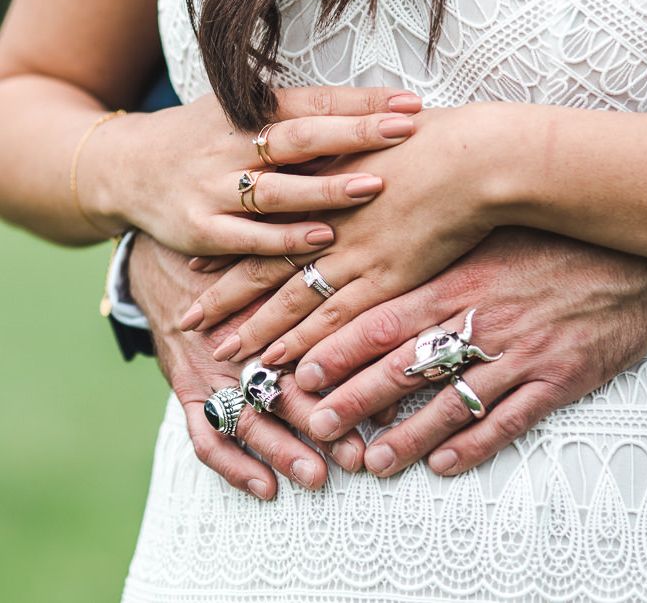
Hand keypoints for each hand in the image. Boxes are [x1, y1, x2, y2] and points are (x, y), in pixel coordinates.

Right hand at [86, 86, 421, 255]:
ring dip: (325, 189)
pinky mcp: (202, 228)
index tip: (410, 105)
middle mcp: (230, 146)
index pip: (312, 102)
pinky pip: (250, 237)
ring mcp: (213, 189)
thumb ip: (290, 120)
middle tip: (403, 131)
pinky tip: (325, 238)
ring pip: (277, 190)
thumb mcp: (237, 115)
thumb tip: (365, 118)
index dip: (361, 104)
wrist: (125, 169)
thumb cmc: (201, 140)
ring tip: (374, 186)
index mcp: (245, 112)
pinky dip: (286, 239)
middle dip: (352, 134)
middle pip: (298, 137)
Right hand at [128, 233, 365, 498]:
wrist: (167, 251)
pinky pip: (205, 436)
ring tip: (316, 479)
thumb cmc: (233, 254)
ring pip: (246, 418)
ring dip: (281, 451)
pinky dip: (232, 465)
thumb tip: (379, 303)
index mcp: (264, 312)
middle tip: (357, 457)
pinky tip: (265, 489)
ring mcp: (208, 370)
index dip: (343, 384)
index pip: (305, 354)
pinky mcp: (186, 388)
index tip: (383, 412)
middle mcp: (237, 344)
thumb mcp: (272, 256)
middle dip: (320, 427)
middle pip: (280, 389)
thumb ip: (312, 277)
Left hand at [186, 103, 510, 361]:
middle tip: (189, 322)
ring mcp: (352, 254)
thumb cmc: (433, 141)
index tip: (197, 268)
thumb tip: (329, 158)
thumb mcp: (374, 137)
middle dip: (225, 298)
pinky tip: (278, 358)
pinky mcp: (385, 278)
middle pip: (264, 267)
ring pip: (289, 298)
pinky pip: (333, 316)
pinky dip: (303, 339)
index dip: (230, 249)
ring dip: (254, 327)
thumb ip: (345, 155)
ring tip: (222, 352)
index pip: (262, 227)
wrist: (475, 158)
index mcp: (320, 188)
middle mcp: (326, 225)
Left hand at [287, 228, 646, 475]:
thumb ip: (436, 251)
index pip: (382, 320)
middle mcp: (480, 320)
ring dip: (409, 436)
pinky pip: (510, 419)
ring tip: (373, 462)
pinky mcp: (558, 377)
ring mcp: (519, 351)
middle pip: (404, 366)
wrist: (631, 252)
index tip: (301, 371)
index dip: (337, 349)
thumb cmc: (551, 237)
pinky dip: (475, 445)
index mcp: (456, 281)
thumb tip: (377, 261)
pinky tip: (445, 464)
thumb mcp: (487, 233)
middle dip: (356, 399)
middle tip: (319, 425)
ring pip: (452, 402)